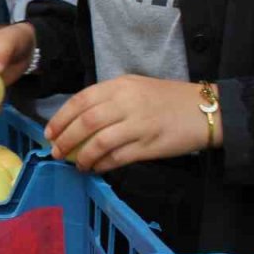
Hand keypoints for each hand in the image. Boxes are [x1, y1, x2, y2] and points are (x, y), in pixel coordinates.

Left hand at [45, 76, 221, 172]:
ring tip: (77, 164)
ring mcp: (139, 124)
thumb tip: (77, 121)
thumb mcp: (135, 88)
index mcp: (120, 86)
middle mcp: (127, 102)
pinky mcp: (150, 145)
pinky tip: (96, 168)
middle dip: (66, 139)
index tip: (49, 132)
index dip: (61, 118)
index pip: (81, 100)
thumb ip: (108, 99)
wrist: (203, 110)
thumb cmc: (166, 99)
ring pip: (100, 142)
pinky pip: (118, 157)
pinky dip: (103, 164)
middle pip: (86, 122)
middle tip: (56, 152)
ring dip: (83, 156)